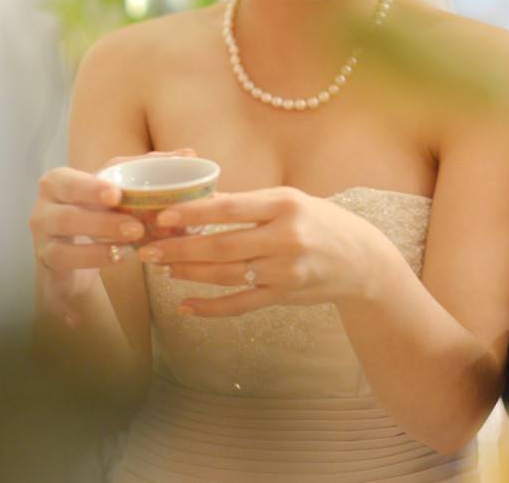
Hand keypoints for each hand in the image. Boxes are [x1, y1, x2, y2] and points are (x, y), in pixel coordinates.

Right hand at [29, 148, 195, 322]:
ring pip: (64, 249)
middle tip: (135, 229)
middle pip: (66, 215)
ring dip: (98, 251)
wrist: (76, 246)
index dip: (91, 188)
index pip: (70, 181)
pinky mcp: (48, 265)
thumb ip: (150, 167)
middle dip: (101, 223)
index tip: (118, 195)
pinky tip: (118, 261)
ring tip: (131, 250)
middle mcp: (43, 209)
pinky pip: (66, 268)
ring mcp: (42, 240)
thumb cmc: (100, 206)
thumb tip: (189, 153)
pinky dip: (92, 265)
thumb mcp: (119, 186)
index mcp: (58, 183)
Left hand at [135, 187, 391, 316]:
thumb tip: (199, 202)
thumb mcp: (291, 201)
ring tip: (162, 269)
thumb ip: (250, 204)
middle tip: (148, 250)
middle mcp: (286, 237)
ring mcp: (285, 270)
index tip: (162, 216)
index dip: (193, 213)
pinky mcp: (283, 295)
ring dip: (189, 273)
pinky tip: (185, 306)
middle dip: (179, 248)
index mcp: (285, 204)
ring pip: (226, 275)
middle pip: (221, 245)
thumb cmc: (320, 222)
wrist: (360, 258)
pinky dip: (210, 308)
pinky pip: (240, 304)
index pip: (230, 207)